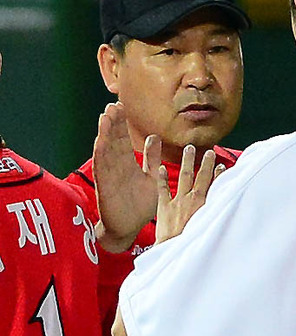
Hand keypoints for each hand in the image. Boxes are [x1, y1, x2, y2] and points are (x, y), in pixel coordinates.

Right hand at [93, 102, 161, 252]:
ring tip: (106, 115)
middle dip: (113, 123)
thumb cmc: (140, 207)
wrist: (129, 229)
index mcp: (128, 165)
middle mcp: (117, 167)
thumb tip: (154, 138)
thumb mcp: (151, 178)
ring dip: (106, 133)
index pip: (123, 140)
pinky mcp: (105, 186)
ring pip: (107, 150)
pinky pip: (102, 167)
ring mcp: (110, 175)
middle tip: (113, 105)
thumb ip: (152, 160)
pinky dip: (101, 153)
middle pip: (114, 141)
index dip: (122, 124)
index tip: (121, 106)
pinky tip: (101, 140)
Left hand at [155, 144, 224, 243]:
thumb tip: (229, 213)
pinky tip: (161, 167)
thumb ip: (218, 217)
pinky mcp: (164, 207)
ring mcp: (178, 201)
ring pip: (184, 177)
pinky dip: (162, 178)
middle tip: (209, 152)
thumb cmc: (193, 243)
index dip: (219, 174)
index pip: (215, 185)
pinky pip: (163, 189)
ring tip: (189, 149)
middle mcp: (193, 200)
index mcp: (206, 206)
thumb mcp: (210, 229)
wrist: (174, 250)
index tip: (221, 166)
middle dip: (206, 163)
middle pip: (201, 177)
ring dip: (187, 162)